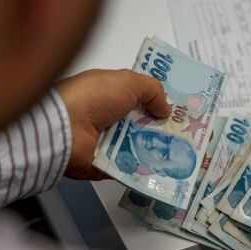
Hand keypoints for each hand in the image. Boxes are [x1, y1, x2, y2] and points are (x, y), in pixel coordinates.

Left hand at [54, 69, 170, 179]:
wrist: (65, 129)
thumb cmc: (92, 98)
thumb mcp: (128, 81)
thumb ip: (152, 90)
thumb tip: (165, 109)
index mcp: (109, 94)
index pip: (138, 100)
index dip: (158, 104)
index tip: (179, 112)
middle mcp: (107, 118)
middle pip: (142, 125)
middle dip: (162, 129)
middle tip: (185, 135)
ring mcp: (106, 142)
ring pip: (139, 147)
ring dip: (156, 150)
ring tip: (180, 152)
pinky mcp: (105, 164)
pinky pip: (129, 167)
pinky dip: (144, 169)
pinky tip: (163, 168)